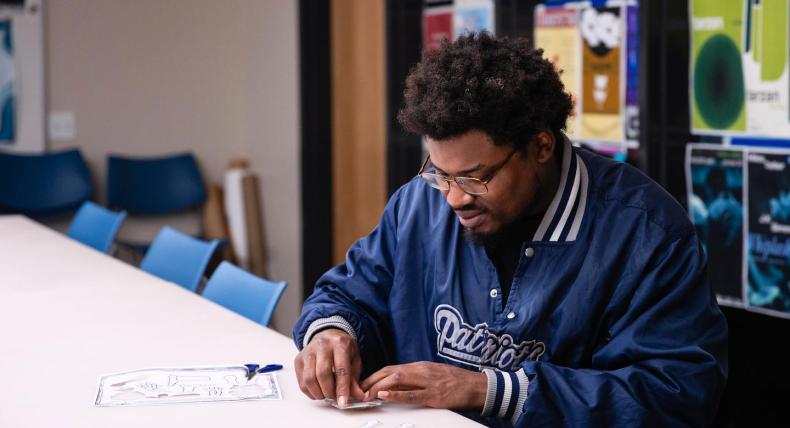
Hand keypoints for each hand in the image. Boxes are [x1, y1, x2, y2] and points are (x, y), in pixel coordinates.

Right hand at [294, 328, 364, 405]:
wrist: (327, 334)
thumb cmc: (342, 348)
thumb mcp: (355, 359)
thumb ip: (355, 378)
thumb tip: (358, 395)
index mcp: (339, 343)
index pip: (341, 369)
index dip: (342, 388)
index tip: (343, 402)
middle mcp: (322, 345)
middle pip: (322, 374)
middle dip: (329, 391)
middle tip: (334, 397)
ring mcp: (308, 351)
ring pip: (309, 379)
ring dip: (318, 393)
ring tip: (326, 394)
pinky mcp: (299, 359)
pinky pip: (301, 381)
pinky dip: (310, 392)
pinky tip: (318, 391)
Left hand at [360, 361, 486, 410]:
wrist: (475, 385)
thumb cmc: (454, 381)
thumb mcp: (431, 374)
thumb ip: (414, 378)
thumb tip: (395, 384)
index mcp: (419, 366)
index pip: (390, 369)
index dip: (374, 376)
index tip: (363, 384)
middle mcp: (421, 371)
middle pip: (390, 372)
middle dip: (372, 381)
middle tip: (359, 391)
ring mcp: (427, 382)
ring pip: (398, 380)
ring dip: (379, 387)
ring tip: (367, 395)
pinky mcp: (433, 395)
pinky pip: (411, 394)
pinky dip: (396, 394)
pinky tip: (385, 395)